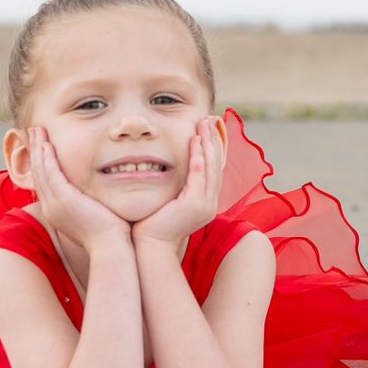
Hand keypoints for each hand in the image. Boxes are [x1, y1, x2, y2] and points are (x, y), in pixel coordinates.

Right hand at [26, 127, 131, 250]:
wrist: (111, 246)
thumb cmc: (110, 233)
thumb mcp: (93, 214)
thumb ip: (89, 202)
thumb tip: (96, 192)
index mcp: (56, 212)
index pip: (44, 182)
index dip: (41, 162)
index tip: (42, 146)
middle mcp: (51, 208)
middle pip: (38, 174)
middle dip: (35, 151)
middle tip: (34, 132)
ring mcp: (55, 204)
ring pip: (41, 171)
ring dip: (38, 149)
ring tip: (37, 132)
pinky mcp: (64, 200)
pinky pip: (51, 174)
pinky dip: (48, 158)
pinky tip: (47, 144)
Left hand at [132, 123, 225, 246]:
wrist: (150, 247)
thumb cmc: (153, 225)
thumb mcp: (169, 203)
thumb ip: (175, 189)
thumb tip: (168, 171)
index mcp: (206, 203)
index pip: (214, 170)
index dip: (214, 148)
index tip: (210, 129)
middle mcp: (210, 203)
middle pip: (217, 165)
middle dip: (214, 140)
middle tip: (211, 120)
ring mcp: (205, 204)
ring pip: (211, 167)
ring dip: (208, 143)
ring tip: (204, 124)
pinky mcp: (195, 204)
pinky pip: (199, 174)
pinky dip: (198, 156)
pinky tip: (195, 141)